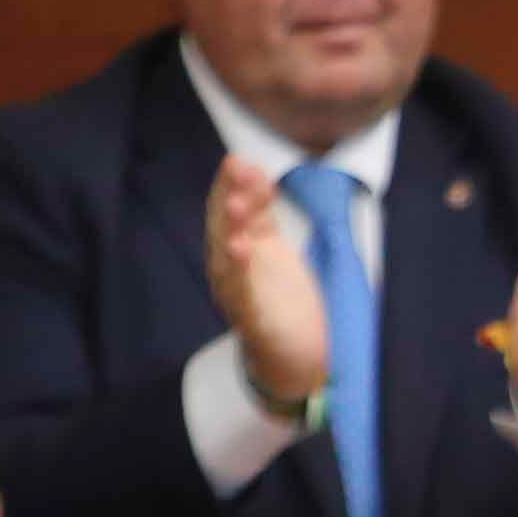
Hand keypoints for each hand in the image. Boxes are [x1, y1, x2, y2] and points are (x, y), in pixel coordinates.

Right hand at [201, 156, 331, 412]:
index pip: (228, 211)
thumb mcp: (273, 246)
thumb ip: (263, 212)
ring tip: (237, 205)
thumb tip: (254, 171)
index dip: (231, 186)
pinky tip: (240, 250)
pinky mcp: (253, 321)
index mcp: (235, 249)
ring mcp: (237, 295)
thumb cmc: (280, 299)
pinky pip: (243, 293)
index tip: (239, 160)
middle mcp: (229, 269)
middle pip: (223, 229)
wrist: (293, 355)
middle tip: (235, 170)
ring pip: (228, 258)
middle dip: (228, 198)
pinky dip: (241, 272)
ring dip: (231, 229)